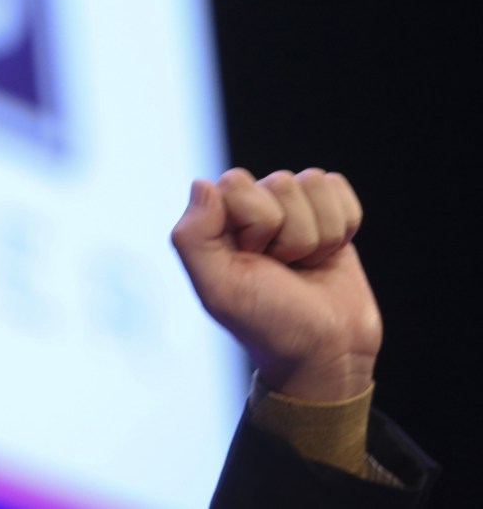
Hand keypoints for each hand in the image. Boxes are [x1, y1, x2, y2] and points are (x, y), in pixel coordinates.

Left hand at [172, 167, 381, 400]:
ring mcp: (290, 208)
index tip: (254, 260)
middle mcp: (250, 205)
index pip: (237, 182)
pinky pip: (338, 188)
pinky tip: (326, 256)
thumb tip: (203, 183)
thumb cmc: (269, 323)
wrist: (326, 352)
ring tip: (303, 265)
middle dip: (290, 234)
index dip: (254, 224)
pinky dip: (341, 228)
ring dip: (316, 236)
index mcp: (216, 218)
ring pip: (314, 183)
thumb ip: (194, 237)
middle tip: (282, 268)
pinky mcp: (327, 213)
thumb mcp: (218, 289)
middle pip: (281, 182)